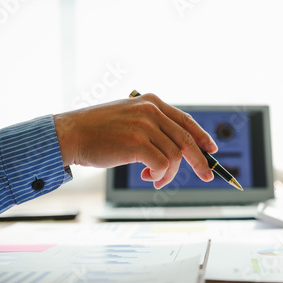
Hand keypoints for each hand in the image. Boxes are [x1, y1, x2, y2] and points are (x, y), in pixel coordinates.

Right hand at [53, 93, 217, 188]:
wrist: (71, 134)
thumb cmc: (97, 131)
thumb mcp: (129, 119)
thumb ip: (152, 126)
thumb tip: (177, 149)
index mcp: (151, 103)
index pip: (186, 120)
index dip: (202, 136)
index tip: (212, 149)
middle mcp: (151, 111)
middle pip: (187, 139)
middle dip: (200, 160)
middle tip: (207, 175)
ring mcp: (144, 125)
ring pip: (175, 155)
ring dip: (169, 173)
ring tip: (155, 179)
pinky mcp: (137, 143)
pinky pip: (163, 165)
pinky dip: (160, 176)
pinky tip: (148, 178)